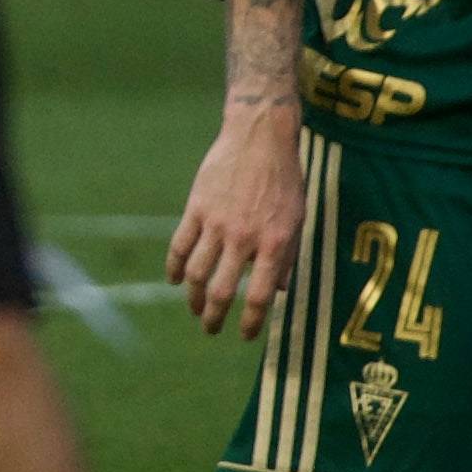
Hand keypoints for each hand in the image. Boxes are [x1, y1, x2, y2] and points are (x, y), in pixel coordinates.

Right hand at [166, 104, 305, 337]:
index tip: (244, 335)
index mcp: (274, 244)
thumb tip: (279, 290)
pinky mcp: (196, 208)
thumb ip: (288, 256)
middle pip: (222, 291)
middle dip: (214, 317)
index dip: (251, 322)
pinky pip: (180, 245)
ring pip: (197, 273)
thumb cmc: (284, 179)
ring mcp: (216, 223)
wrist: (259, 137)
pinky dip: (175, 267)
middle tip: (211, 329)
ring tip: (195, 309)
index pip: (260, 296)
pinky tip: (176, 280)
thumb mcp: (297, 219)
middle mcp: (243, 238)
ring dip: (194, 298)